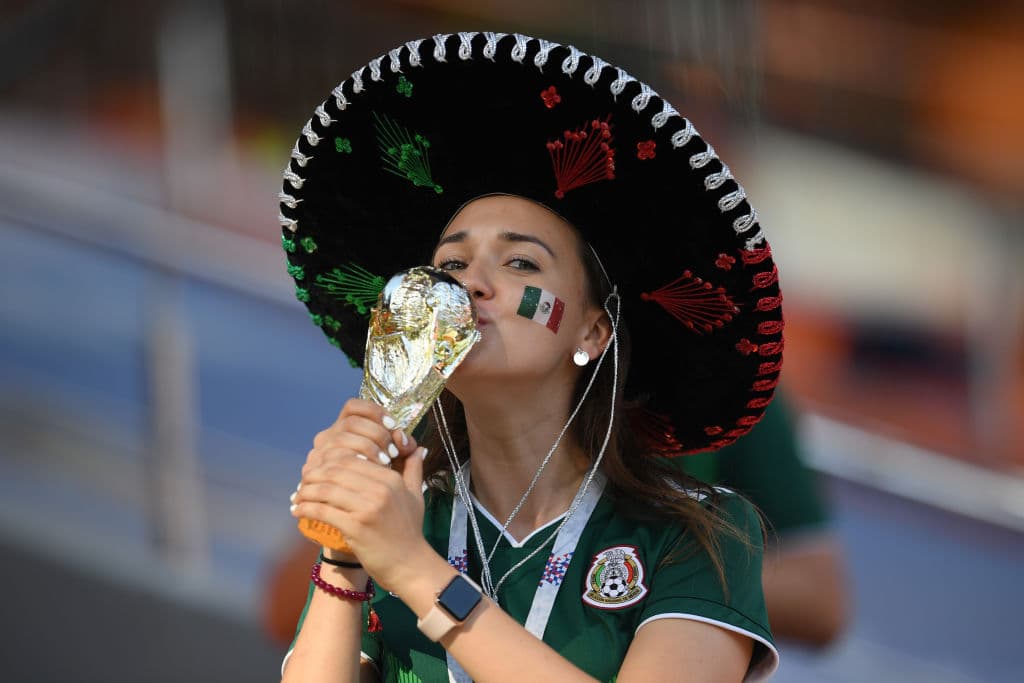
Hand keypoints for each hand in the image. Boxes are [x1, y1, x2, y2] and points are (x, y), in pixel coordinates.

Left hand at [291, 398, 431, 589]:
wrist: (410, 565)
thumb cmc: (410, 531)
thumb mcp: (415, 495)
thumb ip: (413, 468)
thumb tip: (418, 447)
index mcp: (391, 478)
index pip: (351, 459)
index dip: (328, 462)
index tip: (317, 469)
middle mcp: (380, 489)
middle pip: (335, 471)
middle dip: (313, 474)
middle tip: (302, 481)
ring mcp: (368, 507)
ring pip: (326, 489)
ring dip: (306, 491)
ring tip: (298, 495)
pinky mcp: (356, 527)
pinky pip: (323, 511)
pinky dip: (306, 509)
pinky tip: (298, 511)